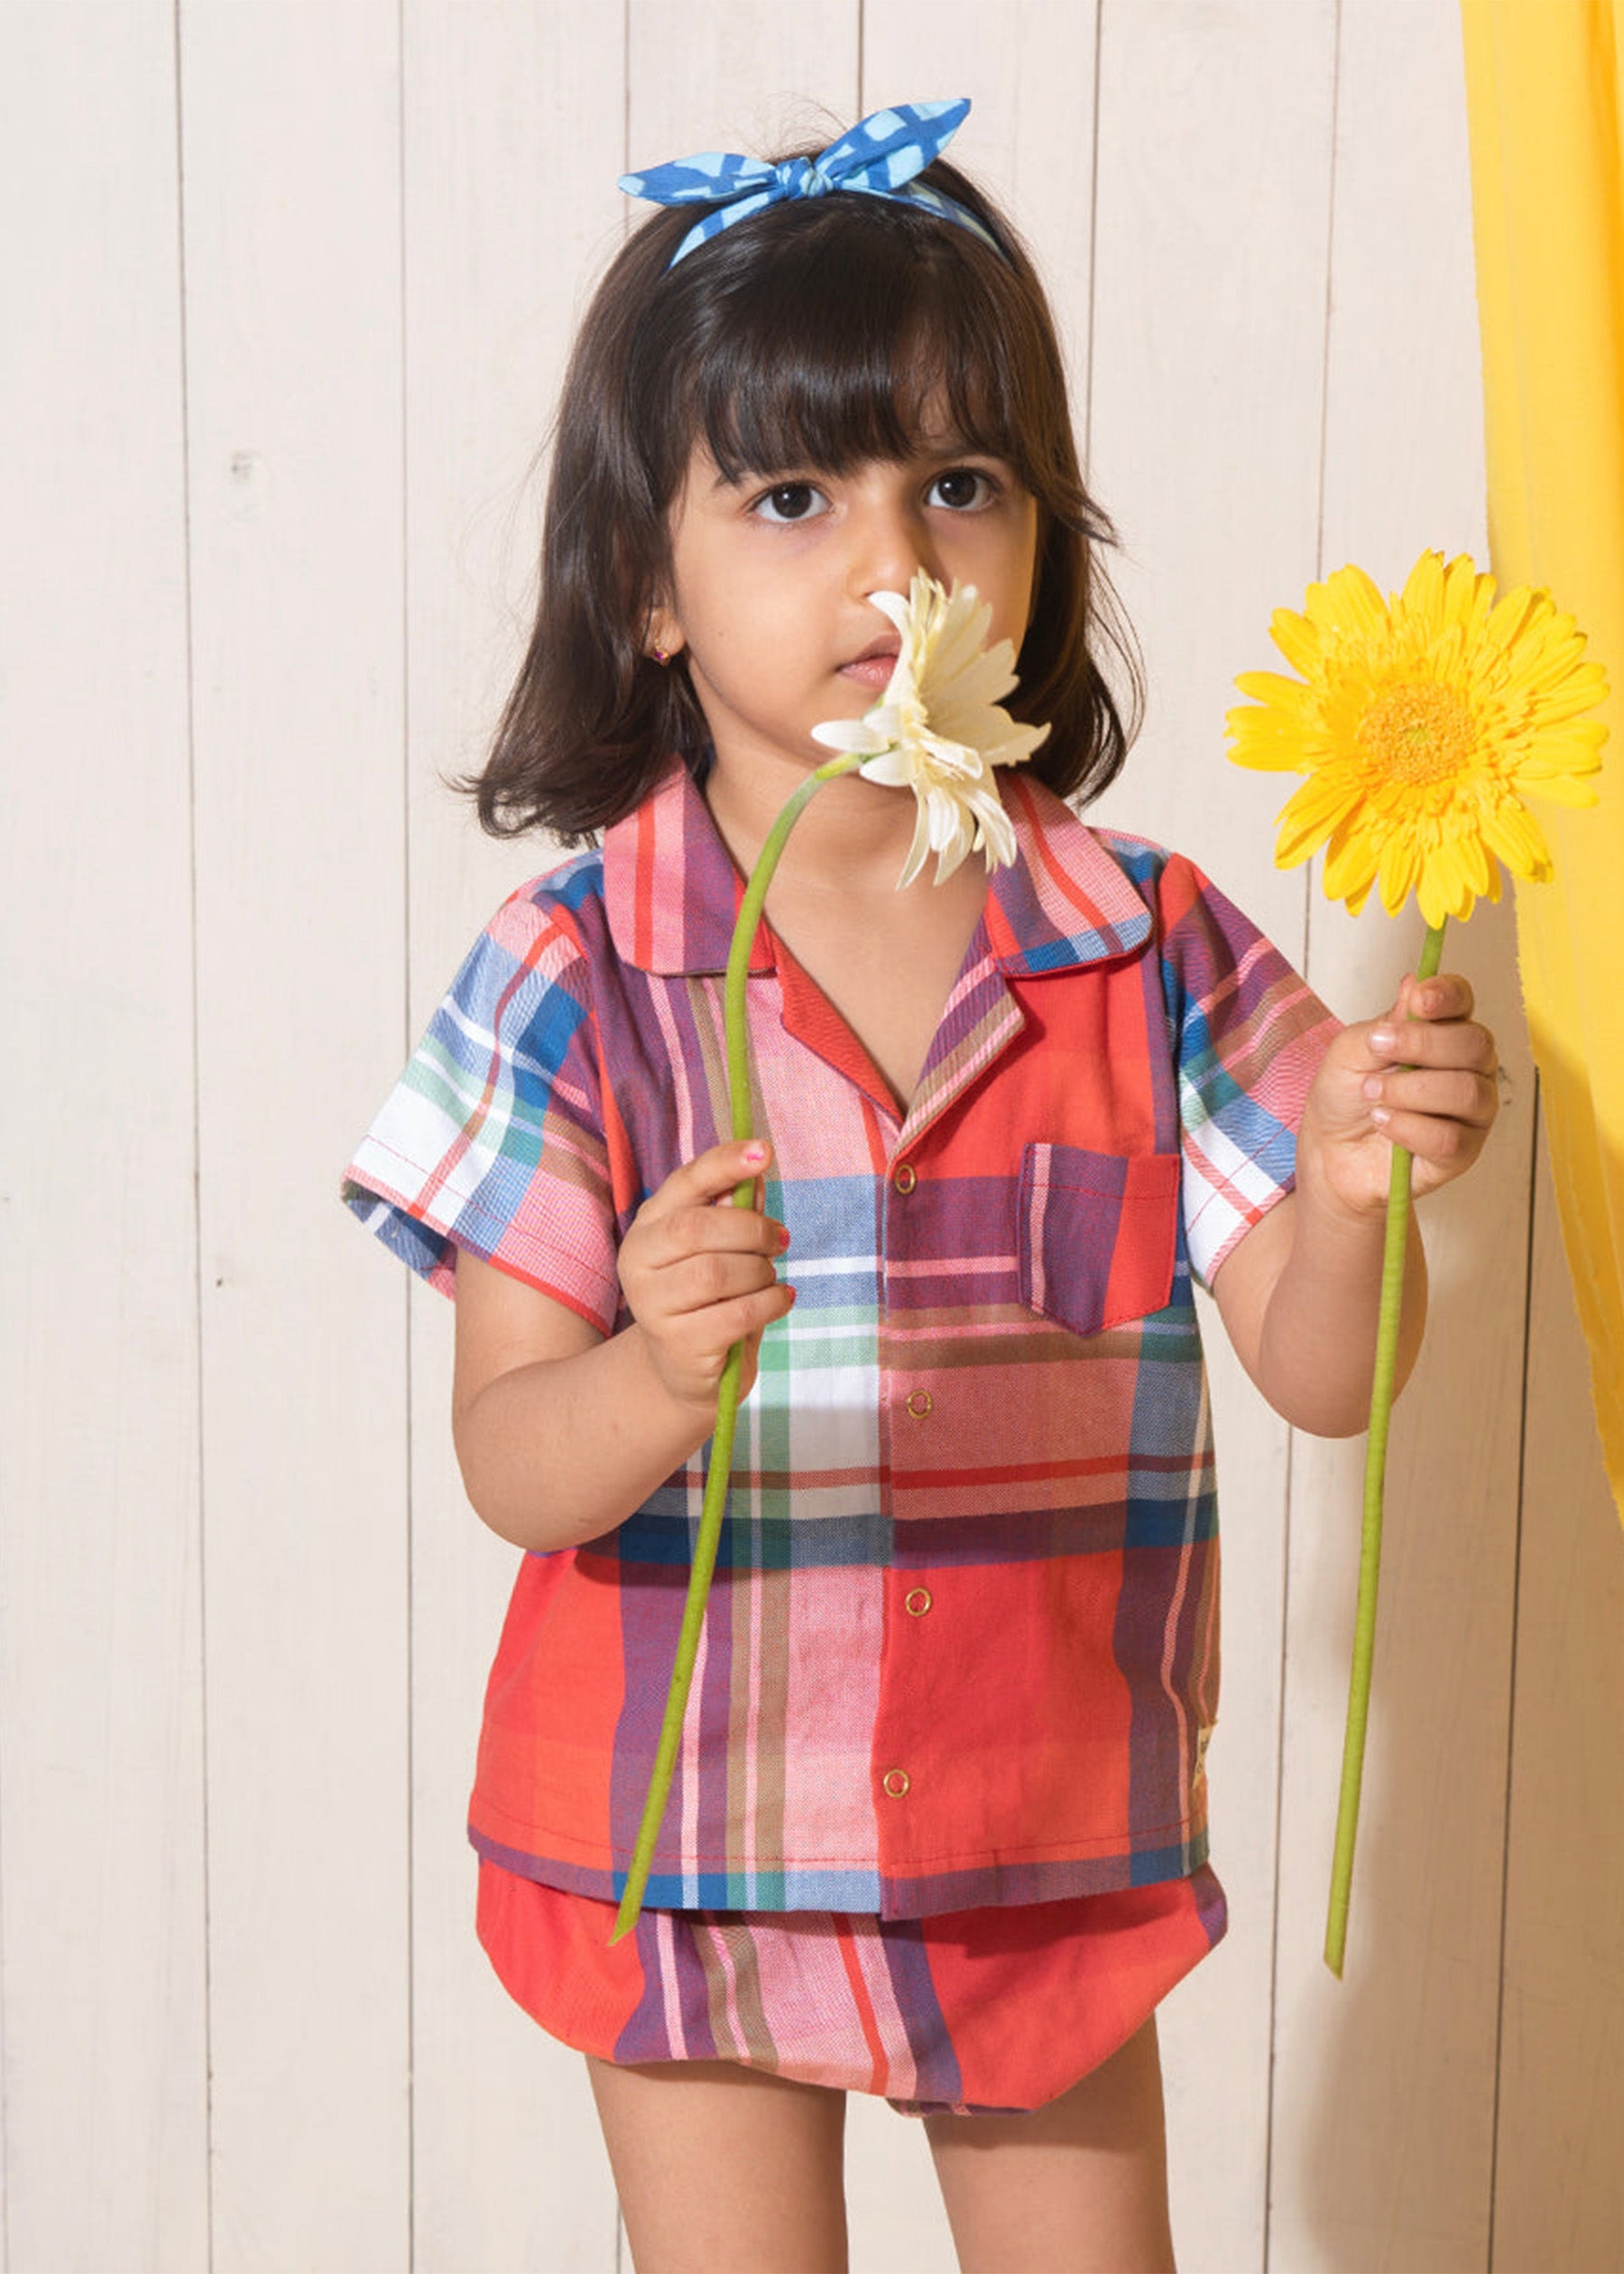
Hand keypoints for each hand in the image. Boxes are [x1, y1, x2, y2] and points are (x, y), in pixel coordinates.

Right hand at [617, 1140, 794, 1418]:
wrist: (686, 1369)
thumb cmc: (709, 1298)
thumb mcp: (722, 1248)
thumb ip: (735, 1212)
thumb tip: (757, 1175)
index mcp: (649, 1224)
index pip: (685, 1183)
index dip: (724, 1163)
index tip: (764, 1151)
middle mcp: (639, 1260)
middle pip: (699, 1228)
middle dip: (753, 1230)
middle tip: (780, 1240)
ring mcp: (652, 1305)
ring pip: (717, 1272)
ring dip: (760, 1272)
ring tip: (770, 1278)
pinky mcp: (677, 1344)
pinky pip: (737, 1313)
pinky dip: (770, 1302)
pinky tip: (781, 1299)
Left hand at [1298, 972, 1500, 1219]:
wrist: (1329, 1151)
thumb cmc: (1345, 1096)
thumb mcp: (1351, 1051)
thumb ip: (1387, 1023)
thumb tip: (1414, 982)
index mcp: (1444, 1032)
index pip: (1463, 1001)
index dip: (1448, 995)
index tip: (1420, 1000)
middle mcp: (1469, 1067)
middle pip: (1475, 1044)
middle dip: (1423, 1044)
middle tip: (1377, 1050)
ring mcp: (1471, 1111)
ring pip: (1466, 1091)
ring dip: (1409, 1090)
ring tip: (1372, 1094)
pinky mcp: (1462, 1152)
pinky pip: (1450, 1137)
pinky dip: (1408, 1127)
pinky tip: (1383, 1122)